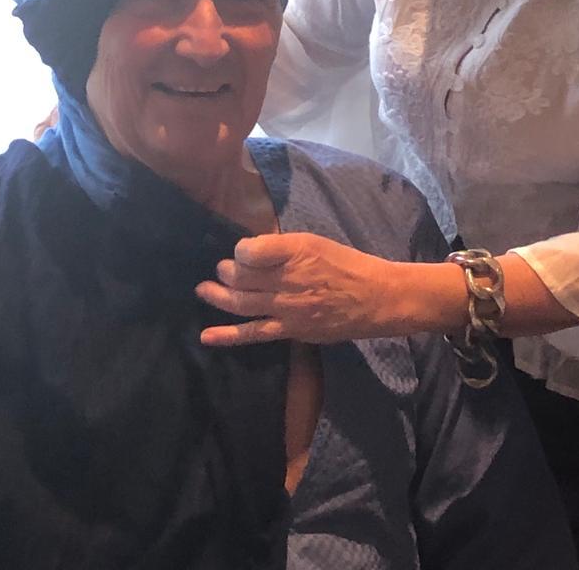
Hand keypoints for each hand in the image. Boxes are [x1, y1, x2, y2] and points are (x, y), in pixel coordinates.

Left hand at [195, 233, 399, 346]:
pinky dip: (227, 336)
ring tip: (203, 290)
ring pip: (241, 303)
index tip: (244, 251)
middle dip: (226, 271)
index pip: (251, 250)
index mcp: (296, 251)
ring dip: (218, 296)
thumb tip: (252, 250)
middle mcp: (289, 279)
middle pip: (241, 277)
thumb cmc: (346, 265)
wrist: (375, 298)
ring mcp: (288, 308)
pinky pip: (253, 334)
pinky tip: (206, 336)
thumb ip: (283, 246)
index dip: (241, 250)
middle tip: (222, 269)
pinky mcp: (291, 330)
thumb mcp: (316, 242)